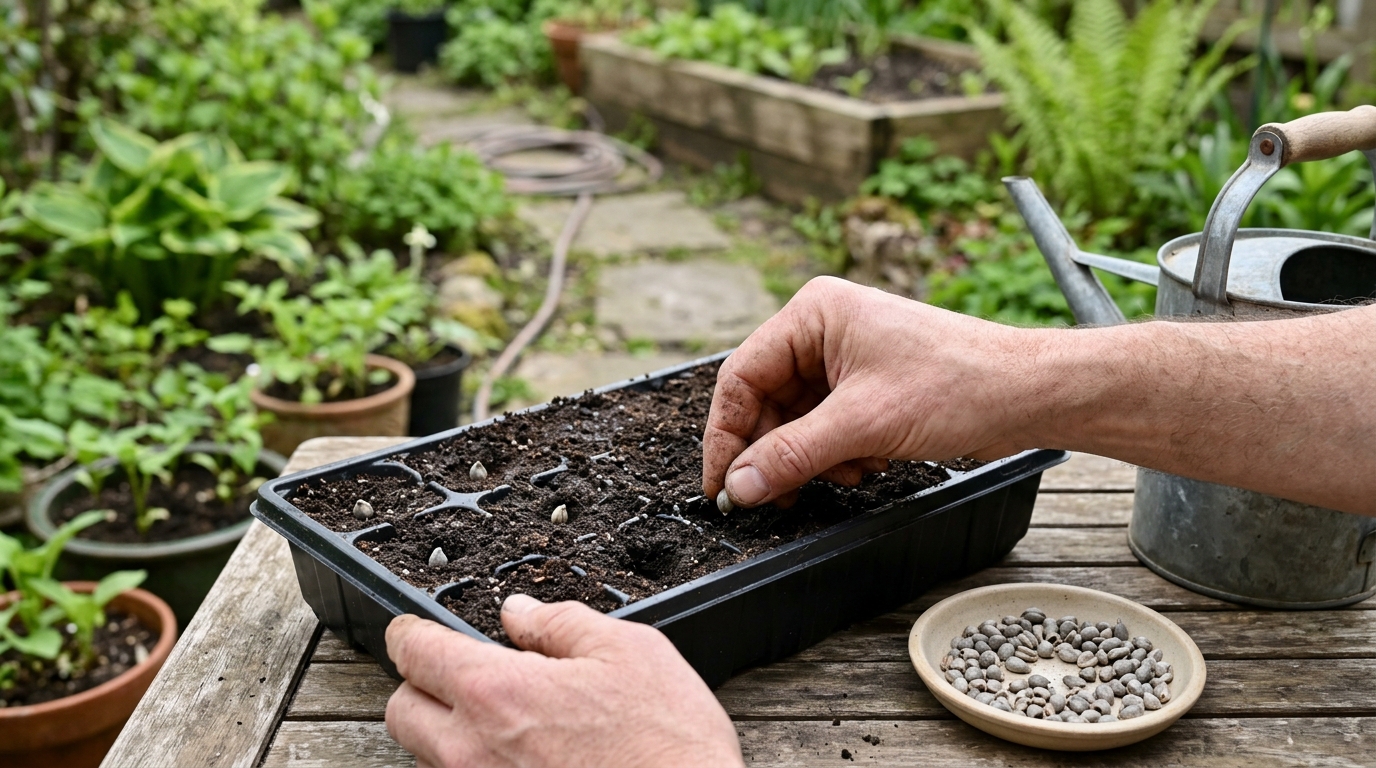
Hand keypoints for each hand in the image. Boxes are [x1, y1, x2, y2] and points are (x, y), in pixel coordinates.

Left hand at [385, 595, 743, 767]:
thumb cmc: (669, 745)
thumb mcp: (629, 652)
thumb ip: (561, 624)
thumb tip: (520, 611)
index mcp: (496, 693)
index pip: (415, 652)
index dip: (411, 632)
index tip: (416, 631)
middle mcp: (472, 752)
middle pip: (402, 712)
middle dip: (421, 686)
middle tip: (463, 676)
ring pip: (430, 757)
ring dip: (450, 734)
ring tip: (507, 723)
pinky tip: (525, 759)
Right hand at [703, 276, 1039, 506]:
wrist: (1028, 394)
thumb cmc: (959, 384)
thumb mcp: (864, 425)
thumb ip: (792, 456)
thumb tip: (739, 487)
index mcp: (814, 314)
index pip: (741, 377)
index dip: (726, 435)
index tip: (720, 485)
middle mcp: (824, 329)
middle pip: (766, 402)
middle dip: (777, 452)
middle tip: (773, 497)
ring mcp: (846, 357)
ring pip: (796, 420)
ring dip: (812, 457)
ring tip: (849, 472)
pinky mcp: (868, 385)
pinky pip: (826, 426)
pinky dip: (837, 455)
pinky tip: (868, 465)